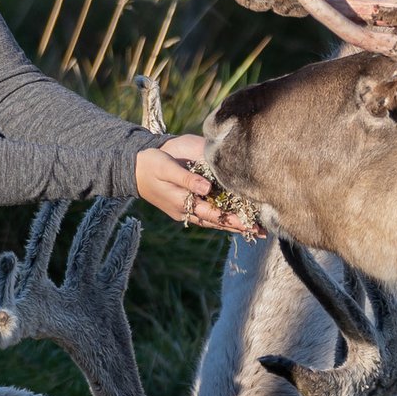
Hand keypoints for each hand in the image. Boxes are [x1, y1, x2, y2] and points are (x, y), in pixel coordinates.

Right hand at [135, 138, 258, 234]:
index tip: (250, 224)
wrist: (133, 166)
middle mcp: (186, 210)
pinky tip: (235, 220)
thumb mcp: (167, 167)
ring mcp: (185, 210)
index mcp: (182, 202)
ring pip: (213, 221)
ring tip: (255, 230)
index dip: (232, 219)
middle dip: (239, 226)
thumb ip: (187, 179)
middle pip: (216, 222)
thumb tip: (207, 189)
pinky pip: (207, 216)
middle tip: (262, 232)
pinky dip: (222, 219)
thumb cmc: (151, 163)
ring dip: (233, 226)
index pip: (212, 214)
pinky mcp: (186, 204)